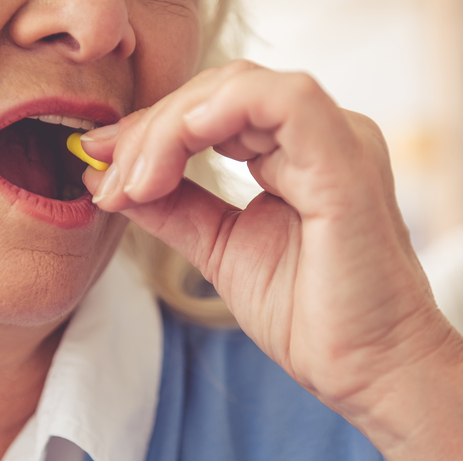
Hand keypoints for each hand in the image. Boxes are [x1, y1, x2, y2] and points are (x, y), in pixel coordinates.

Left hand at [81, 60, 454, 418]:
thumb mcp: (218, 246)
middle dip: (148, 131)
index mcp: (293, 150)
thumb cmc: (307, 314)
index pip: (210, 108)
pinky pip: (284, 101)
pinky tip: (175, 151)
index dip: (148, 130)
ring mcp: (337, 141)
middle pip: (216, 92)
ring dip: (170, 127)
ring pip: (238, 88)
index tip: (97, 162)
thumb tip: (109, 179)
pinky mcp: (346, 163)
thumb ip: (172, 207)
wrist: (365, 370)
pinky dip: (219, 113)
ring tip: (135, 184)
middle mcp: (317, 135)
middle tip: (110, 184)